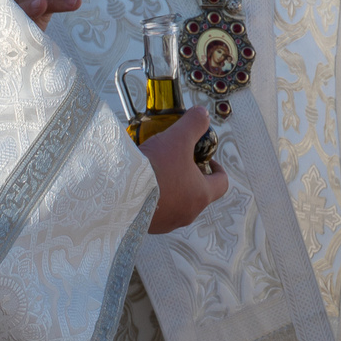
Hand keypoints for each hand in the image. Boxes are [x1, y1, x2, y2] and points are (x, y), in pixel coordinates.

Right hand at [142, 106, 228, 232]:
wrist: (118, 194)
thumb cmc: (154, 168)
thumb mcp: (177, 138)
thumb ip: (194, 124)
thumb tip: (202, 114)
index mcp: (201, 195)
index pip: (222, 183)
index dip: (217, 169)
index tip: (206, 159)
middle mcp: (187, 213)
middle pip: (198, 194)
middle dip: (191, 177)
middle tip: (178, 162)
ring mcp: (167, 223)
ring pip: (177, 204)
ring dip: (172, 189)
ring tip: (158, 172)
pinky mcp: (148, 226)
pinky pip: (156, 211)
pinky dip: (154, 199)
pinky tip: (141, 186)